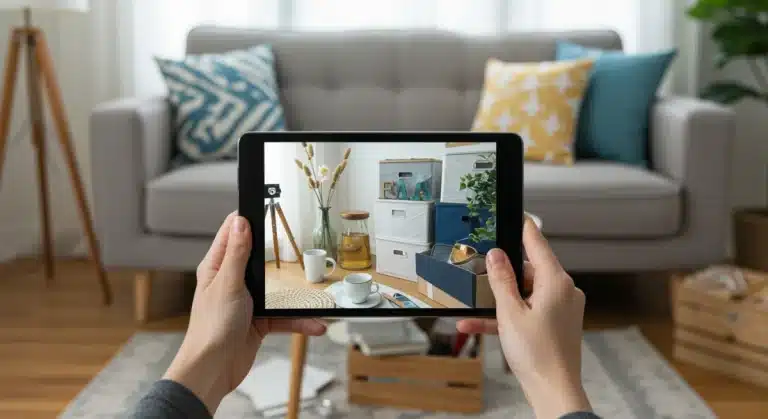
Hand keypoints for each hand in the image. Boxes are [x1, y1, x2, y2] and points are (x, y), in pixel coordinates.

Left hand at [163, 212, 326, 413]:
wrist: (213, 370)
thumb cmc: (211, 328)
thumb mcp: (227, 284)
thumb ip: (236, 254)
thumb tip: (240, 222)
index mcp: (217, 267)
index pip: (231, 233)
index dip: (247, 219)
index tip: (266, 205)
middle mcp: (231, 281)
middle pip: (259, 259)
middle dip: (280, 254)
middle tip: (300, 242)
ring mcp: (246, 302)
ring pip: (276, 290)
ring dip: (296, 294)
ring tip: (316, 291)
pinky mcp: (258, 322)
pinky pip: (284, 316)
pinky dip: (299, 320)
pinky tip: (316, 324)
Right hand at [457, 218, 590, 417]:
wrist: (553, 390)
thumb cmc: (538, 355)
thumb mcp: (509, 313)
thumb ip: (501, 281)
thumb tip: (496, 255)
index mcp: (557, 283)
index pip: (538, 244)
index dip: (524, 229)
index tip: (518, 215)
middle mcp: (563, 292)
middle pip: (529, 271)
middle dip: (503, 276)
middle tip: (480, 275)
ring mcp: (561, 309)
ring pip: (525, 294)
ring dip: (499, 302)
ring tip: (473, 310)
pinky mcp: (555, 324)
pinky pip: (527, 312)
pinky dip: (507, 316)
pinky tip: (478, 325)